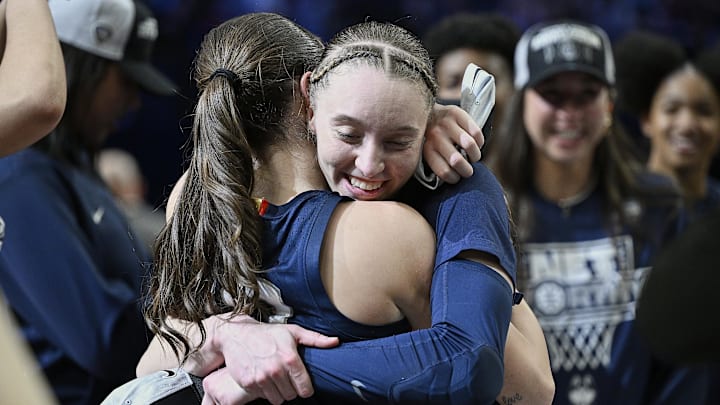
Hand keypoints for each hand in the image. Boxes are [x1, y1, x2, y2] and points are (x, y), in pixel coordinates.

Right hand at [211, 314, 338, 403]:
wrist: (236, 335)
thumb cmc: (266, 333)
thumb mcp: (293, 332)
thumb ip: (315, 339)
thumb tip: (335, 342)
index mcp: (290, 358)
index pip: (305, 388)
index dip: (306, 388)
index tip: (302, 384)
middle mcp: (276, 369)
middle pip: (292, 395)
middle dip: (291, 389)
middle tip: (286, 378)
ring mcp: (261, 378)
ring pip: (277, 399)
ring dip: (278, 392)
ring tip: (275, 379)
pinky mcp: (248, 383)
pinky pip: (262, 397)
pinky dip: (264, 391)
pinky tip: (263, 378)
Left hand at [423, 104, 483, 183]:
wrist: (429, 114)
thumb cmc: (433, 141)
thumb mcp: (429, 154)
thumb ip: (439, 165)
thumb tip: (453, 182)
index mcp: (427, 150)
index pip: (444, 171)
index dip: (455, 178)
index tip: (457, 177)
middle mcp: (435, 136)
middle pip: (456, 160)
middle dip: (467, 170)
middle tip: (468, 171)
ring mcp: (446, 124)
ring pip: (469, 145)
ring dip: (475, 156)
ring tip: (474, 157)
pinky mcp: (457, 113)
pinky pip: (476, 132)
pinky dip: (480, 142)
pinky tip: (476, 144)